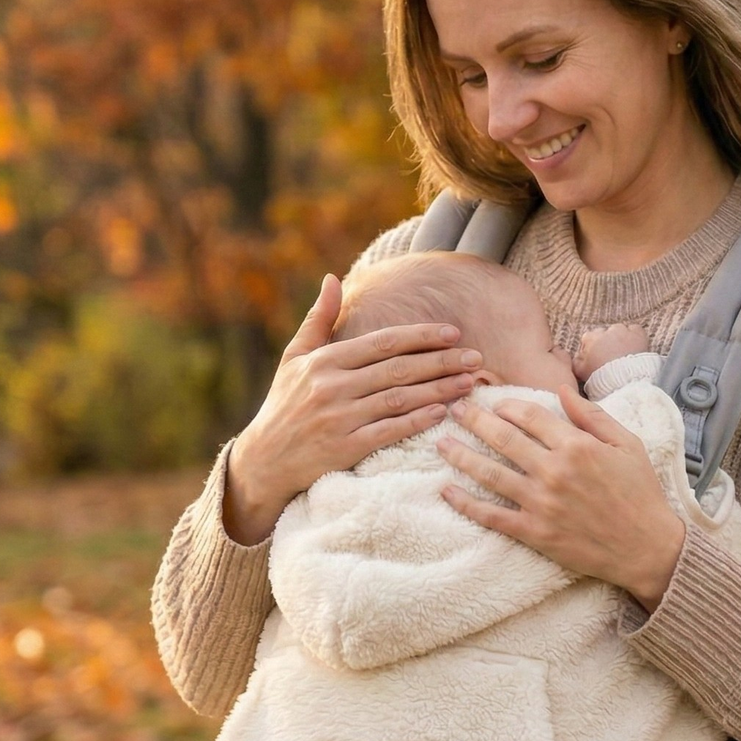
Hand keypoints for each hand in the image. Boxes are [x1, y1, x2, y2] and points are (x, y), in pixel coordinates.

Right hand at [222, 274, 484, 544]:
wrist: (265, 460)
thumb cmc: (284, 404)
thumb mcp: (294, 358)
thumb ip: (319, 319)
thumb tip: (332, 279)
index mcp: (324, 361)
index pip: (382, 343)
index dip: (420, 336)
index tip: (453, 332)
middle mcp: (332, 387)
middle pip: (398, 370)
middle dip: (441, 362)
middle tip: (476, 357)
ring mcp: (340, 419)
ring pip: (399, 399)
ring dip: (439, 390)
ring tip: (470, 383)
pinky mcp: (345, 449)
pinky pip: (390, 431)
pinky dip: (418, 421)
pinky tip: (444, 412)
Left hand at [435, 385, 684, 611]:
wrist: (647, 548)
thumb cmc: (640, 493)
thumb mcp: (627, 444)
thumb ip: (592, 415)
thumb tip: (561, 388)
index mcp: (577, 446)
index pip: (530, 415)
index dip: (508, 405)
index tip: (494, 402)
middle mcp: (554, 471)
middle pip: (503, 438)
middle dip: (474, 420)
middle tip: (453, 409)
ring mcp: (541, 503)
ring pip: (490, 474)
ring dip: (461, 456)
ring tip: (440, 444)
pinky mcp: (535, 532)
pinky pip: (492, 516)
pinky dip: (466, 503)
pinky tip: (447, 491)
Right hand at [574, 323, 650, 383]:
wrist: (624, 381)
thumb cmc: (601, 377)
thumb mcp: (580, 372)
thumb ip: (575, 361)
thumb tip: (577, 356)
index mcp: (591, 338)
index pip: (588, 338)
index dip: (592, 348)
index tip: (596, 357)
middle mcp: (606, 331)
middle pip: (604, 333)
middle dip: (607, 342)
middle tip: (610, 357)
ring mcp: (622, 331)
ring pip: (620, 330)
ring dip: (620, 339)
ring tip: (623, 353)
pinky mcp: (637, 334)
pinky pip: (635, 330)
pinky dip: (634, 336)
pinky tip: (634, 347)